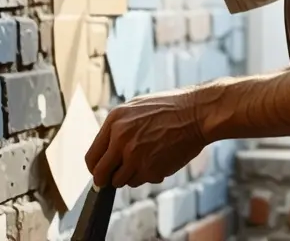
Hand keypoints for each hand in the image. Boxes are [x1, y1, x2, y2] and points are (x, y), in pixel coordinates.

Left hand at [85, 89, 207, 187]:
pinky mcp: (151, 169)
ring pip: (122, 181)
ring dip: (131, 176)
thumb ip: (118, 128)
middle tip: (112, 180)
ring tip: (146, 160)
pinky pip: (142, 181)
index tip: (100, 173)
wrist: (197, 113)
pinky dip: (149, 175)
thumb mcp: (135, 108)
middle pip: (101, 174)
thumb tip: (107, 150)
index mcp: (114, 122)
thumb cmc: (170, 108)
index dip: (95, 168)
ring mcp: (135, 157)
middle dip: (106, 180)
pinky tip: (160, 159)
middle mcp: (120, 140)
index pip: (92, 156)